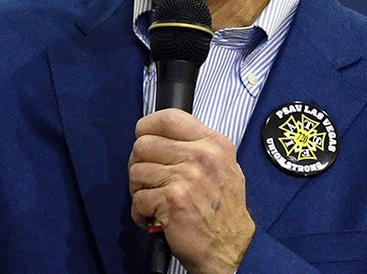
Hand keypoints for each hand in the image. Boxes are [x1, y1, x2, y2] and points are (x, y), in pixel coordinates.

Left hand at [129, 109, 255, 272]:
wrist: (230, 249)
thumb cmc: (223, 212)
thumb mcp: (223, 166)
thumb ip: (197, 145)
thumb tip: (160, 135)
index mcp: (214, 144)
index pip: (169, 117)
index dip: (147, 127)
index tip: (144, 138)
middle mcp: (202, 156)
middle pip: (143, 144)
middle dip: (138, 164)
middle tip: (148, 180)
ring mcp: (187, 177)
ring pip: (136, 171)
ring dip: (138, 190)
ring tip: (154, 200)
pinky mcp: (173, 200)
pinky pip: (138, 199)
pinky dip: (140, 212)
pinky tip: (154, 217)